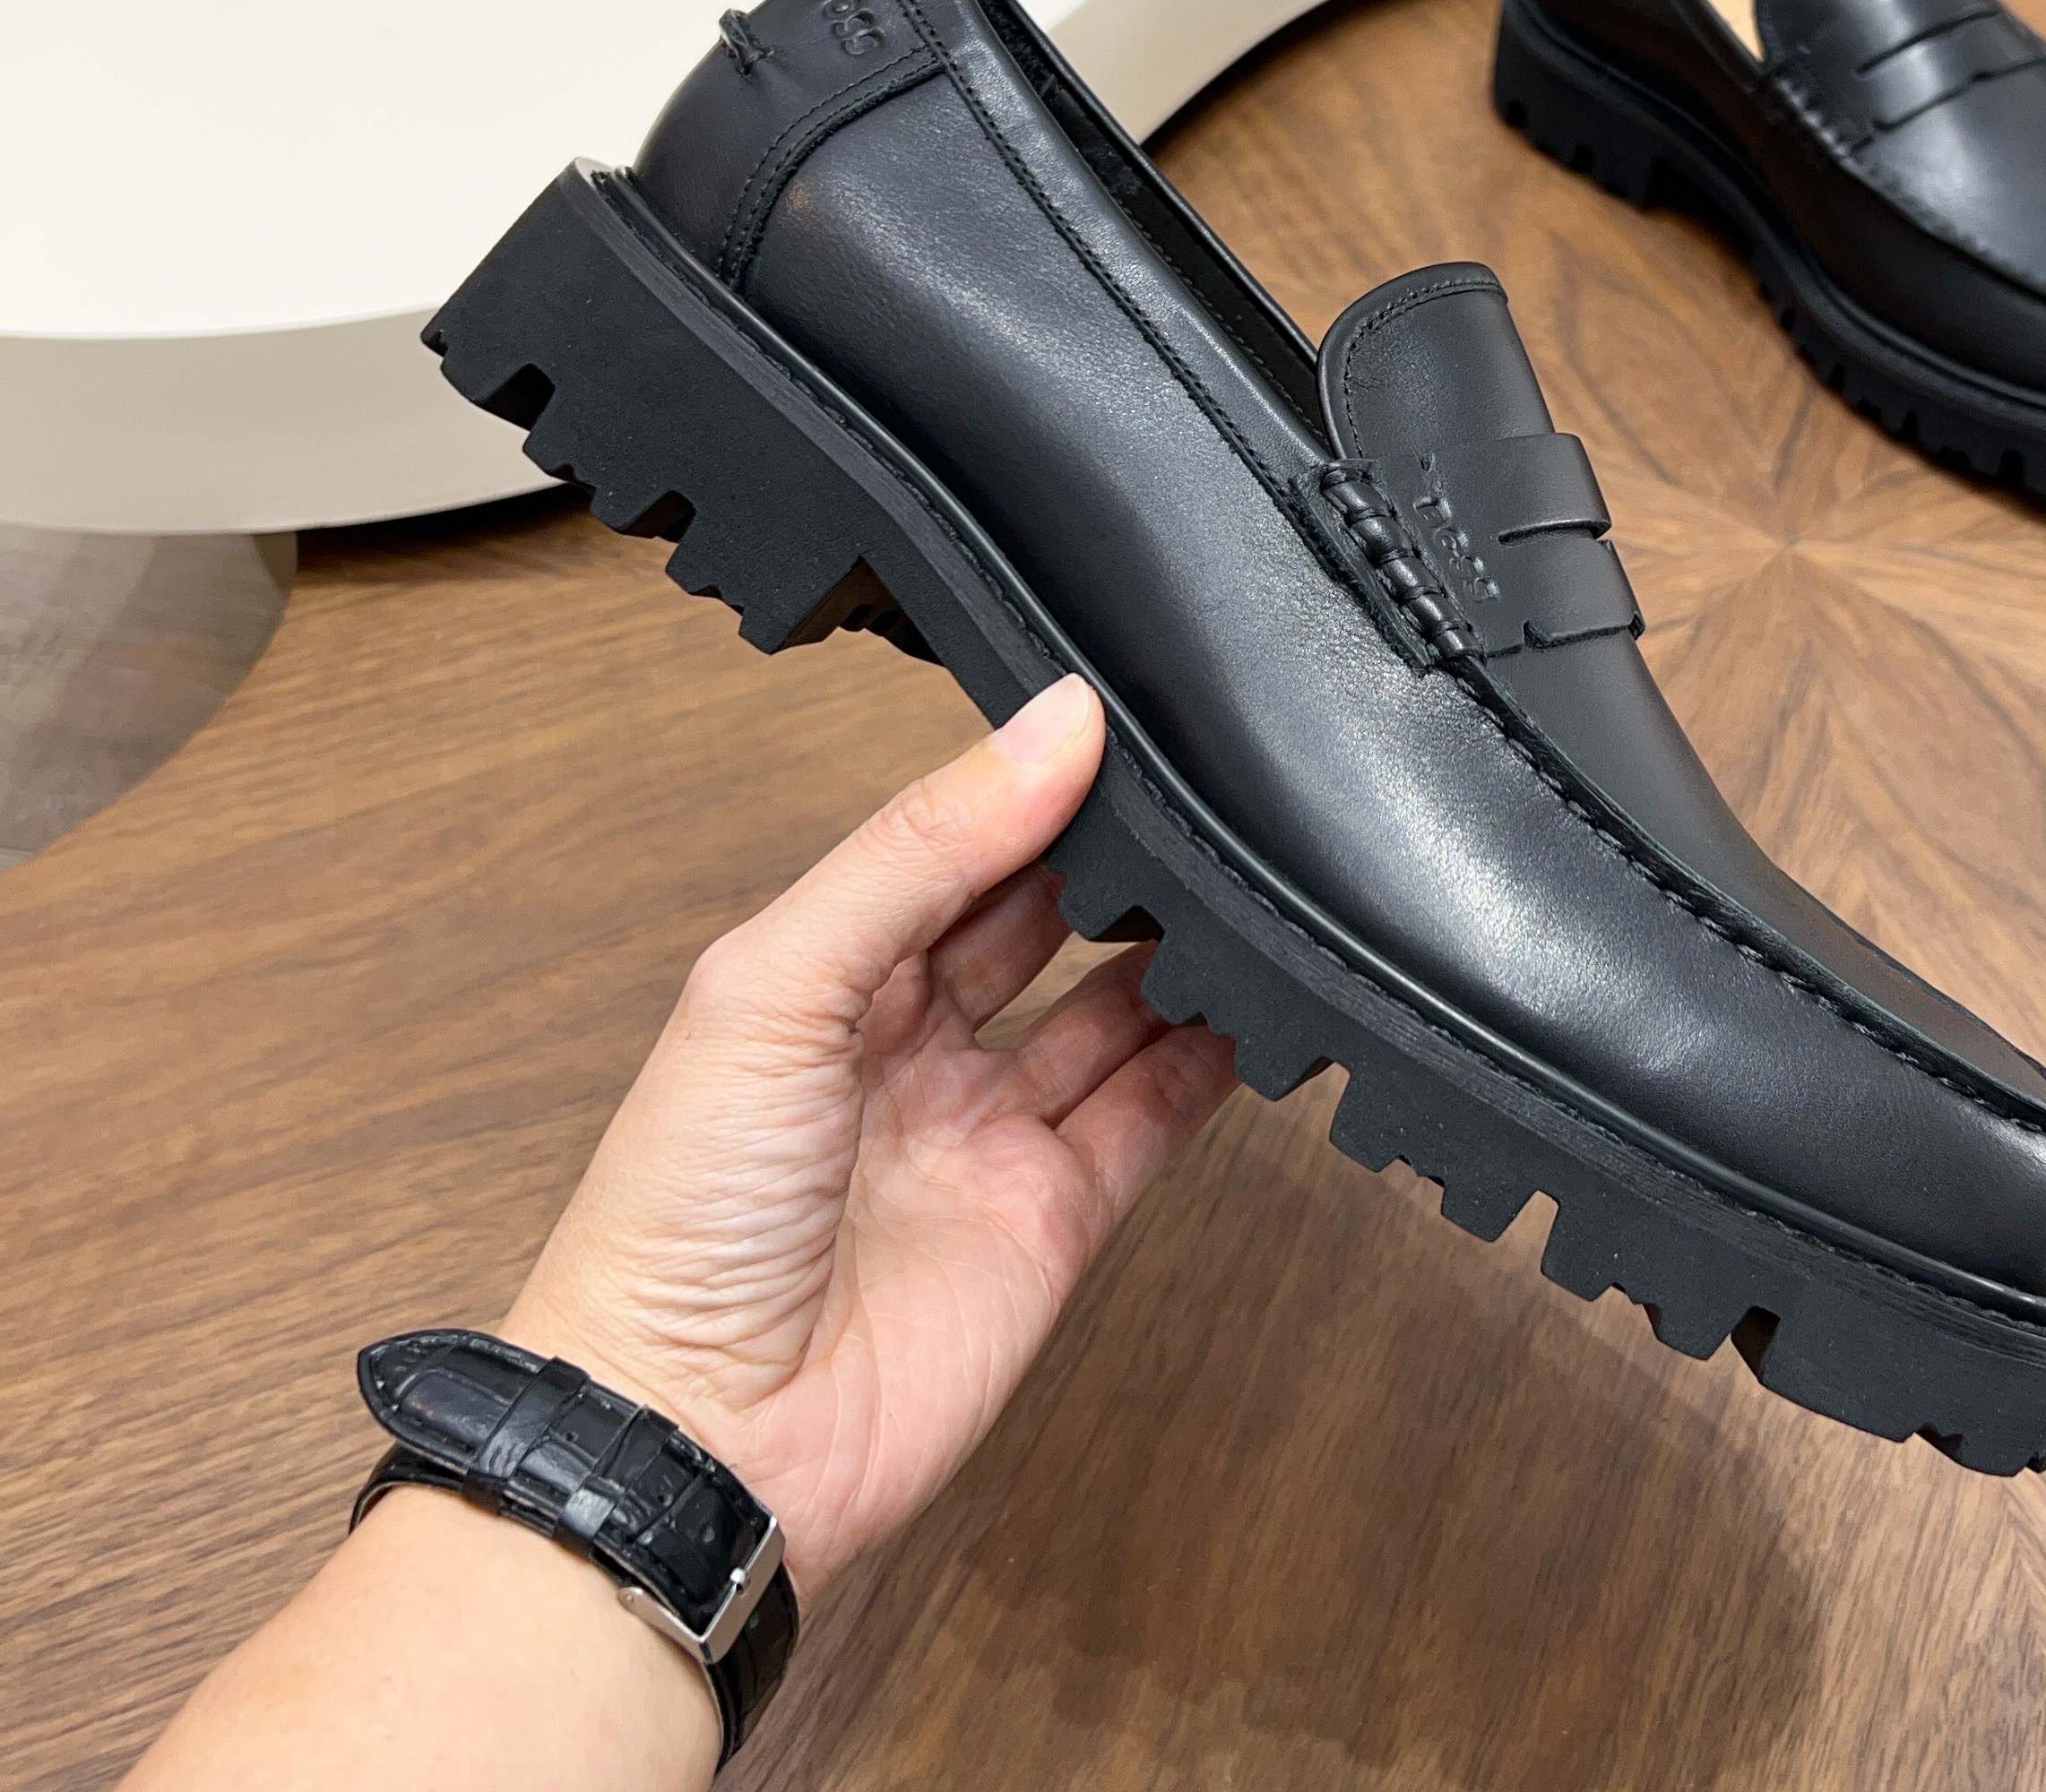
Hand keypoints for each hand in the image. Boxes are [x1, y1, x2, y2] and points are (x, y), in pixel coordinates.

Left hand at [500, 677, 1234, 1589]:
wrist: (699, 1437)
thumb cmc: (679, 1214)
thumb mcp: (776, 983)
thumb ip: (919, 850)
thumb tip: (1053, 726)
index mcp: (823, 974)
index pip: (946, 849)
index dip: (1024, 787)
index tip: (1113, 721)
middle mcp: (908, 1047)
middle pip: (1034, 919)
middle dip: (1105, 856)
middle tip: (1193, 787)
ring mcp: (986, 1134)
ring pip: (1107, 1011)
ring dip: (1169, 948)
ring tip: (1242, 874)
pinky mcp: (1054, 1221)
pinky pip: (1151, 1117)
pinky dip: (1209, 1060)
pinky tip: (1253, 999)